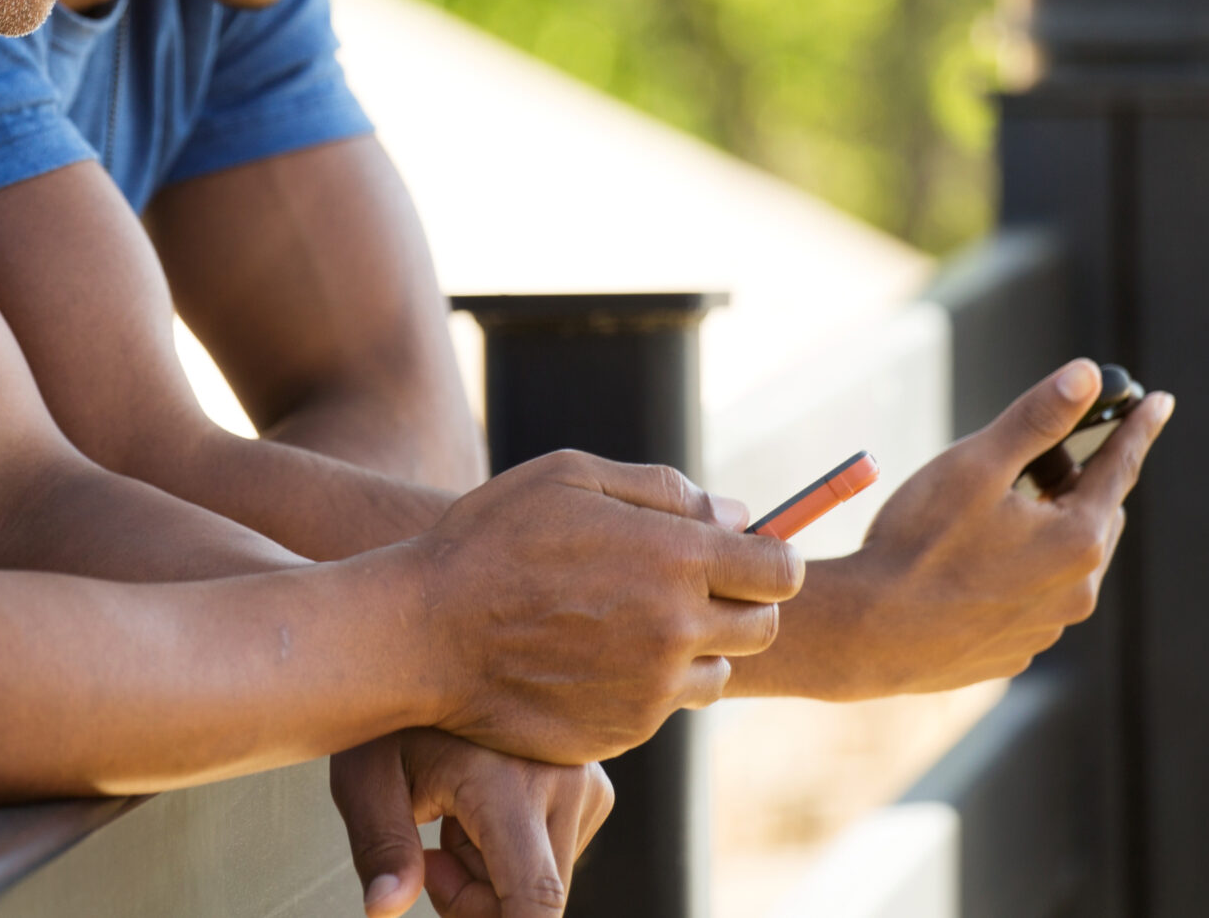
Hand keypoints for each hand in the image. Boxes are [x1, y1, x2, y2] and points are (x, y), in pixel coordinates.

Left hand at [330, 731, 612, 917]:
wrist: (428, 650)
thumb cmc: (388, 713)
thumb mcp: (363, 776)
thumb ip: (379, 846)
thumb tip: (382, 910)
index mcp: (509, 782)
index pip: (535, 897)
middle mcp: (565, 780)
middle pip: (532, 900)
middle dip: (475, 899)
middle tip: (430, 851)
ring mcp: (588, 780)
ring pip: (545, 881)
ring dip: (493, 872)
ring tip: (455, 811)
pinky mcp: (595, 784)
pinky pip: (556, 853)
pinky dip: (515, 850)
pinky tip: (486, 800)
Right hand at [410, 452, 799, 762]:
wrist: (426, 633)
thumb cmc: (491, 540)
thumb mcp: (570, 476)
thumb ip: (662, 489)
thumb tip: (732, 515)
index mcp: (676, 559)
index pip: (782, 572)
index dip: (771, 559)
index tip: (744, 555)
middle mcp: (677, 630)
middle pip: (763, 628)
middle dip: (738, 603)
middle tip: (683, 587)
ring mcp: (651, 690)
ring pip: (715, 674)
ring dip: (692, 649)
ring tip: (626, 623)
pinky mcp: (623, 732)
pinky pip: (660, 708)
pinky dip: (641, 685)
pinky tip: (588, 657)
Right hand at [741, 360, 1173, 699]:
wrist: (868, 633)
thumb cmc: (918, 544)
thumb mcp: (976, 465)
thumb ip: (1038, 418)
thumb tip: (1086, 374)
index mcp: (1076, 540)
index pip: (1120, 468)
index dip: (1138, 429)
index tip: (1161, 402)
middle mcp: (1076, 591)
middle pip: (1095, 515)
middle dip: (1077, 480)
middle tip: (1035, 457)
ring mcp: (1047, 627)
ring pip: (1065, 560)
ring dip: (1046, 529)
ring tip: (991, 512)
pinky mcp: (1015, 650)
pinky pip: (1034, 598)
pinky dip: (1020, 572)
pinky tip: (971, 564)